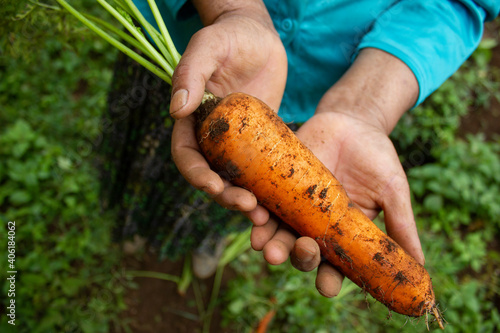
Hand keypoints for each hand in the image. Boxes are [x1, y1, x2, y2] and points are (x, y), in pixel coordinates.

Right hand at [171, 1, 286, 216]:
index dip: (196, 175)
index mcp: (192, 120)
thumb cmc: (230, 36)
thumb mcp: (208, 47)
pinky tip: (281, 201)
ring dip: (246, 200)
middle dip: (226, 196)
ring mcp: (237, 142)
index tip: (214, 186)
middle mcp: (212, 136)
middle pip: (212, 176)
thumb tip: (176, 111)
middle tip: (249, 207)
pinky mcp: (260, 142)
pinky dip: (268, 188)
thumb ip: (191, 74)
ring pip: (237, 180)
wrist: (261, 37)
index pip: (186, 156)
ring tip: (263, 214)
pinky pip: (262, 170)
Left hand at [251, 48, 422, 296]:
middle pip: (303, 253)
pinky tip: (256, 216)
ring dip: (272, 244)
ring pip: (279, 234)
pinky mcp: (279, 185)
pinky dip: (259, 213)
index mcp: (343, 235)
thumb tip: (421, 267)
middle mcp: (316, 226)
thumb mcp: (393, 192)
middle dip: (300, 257)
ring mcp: (295, 207)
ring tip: (267, 248)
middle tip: (301, 251)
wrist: (353, 121)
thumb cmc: (377, 158)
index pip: (334, 266)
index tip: (327, 286)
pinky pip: (265, 204)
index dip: (329, 279)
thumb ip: (401, 225)